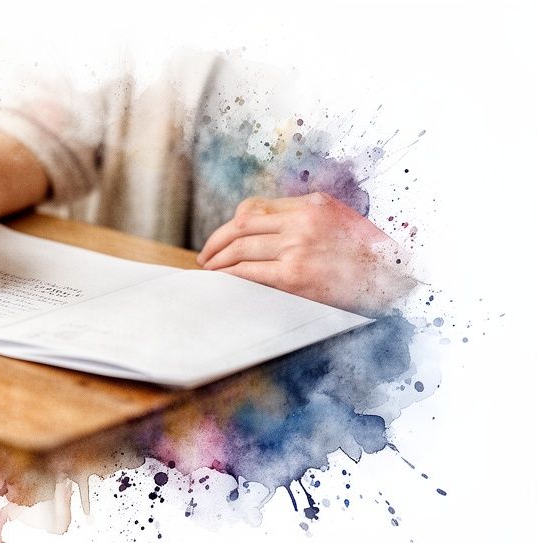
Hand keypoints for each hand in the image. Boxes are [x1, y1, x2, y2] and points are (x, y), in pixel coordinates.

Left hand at [196, 192, 415, 312]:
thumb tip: (263, 231)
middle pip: (241, 225)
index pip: (255, 207)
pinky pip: (249, 272)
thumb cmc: (367, 257)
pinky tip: (223, 280)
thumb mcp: (339, 223)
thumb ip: (304, 221)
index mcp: (312, 204)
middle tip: (206, 256)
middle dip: (216, 242)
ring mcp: (298, 247)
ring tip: (210, 270)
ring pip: (241, 248)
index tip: (224, 237)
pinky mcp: (295, 276)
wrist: (394, 280)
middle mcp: (302, 221)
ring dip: (218, 260)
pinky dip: (230, 275)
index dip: (232, 224)